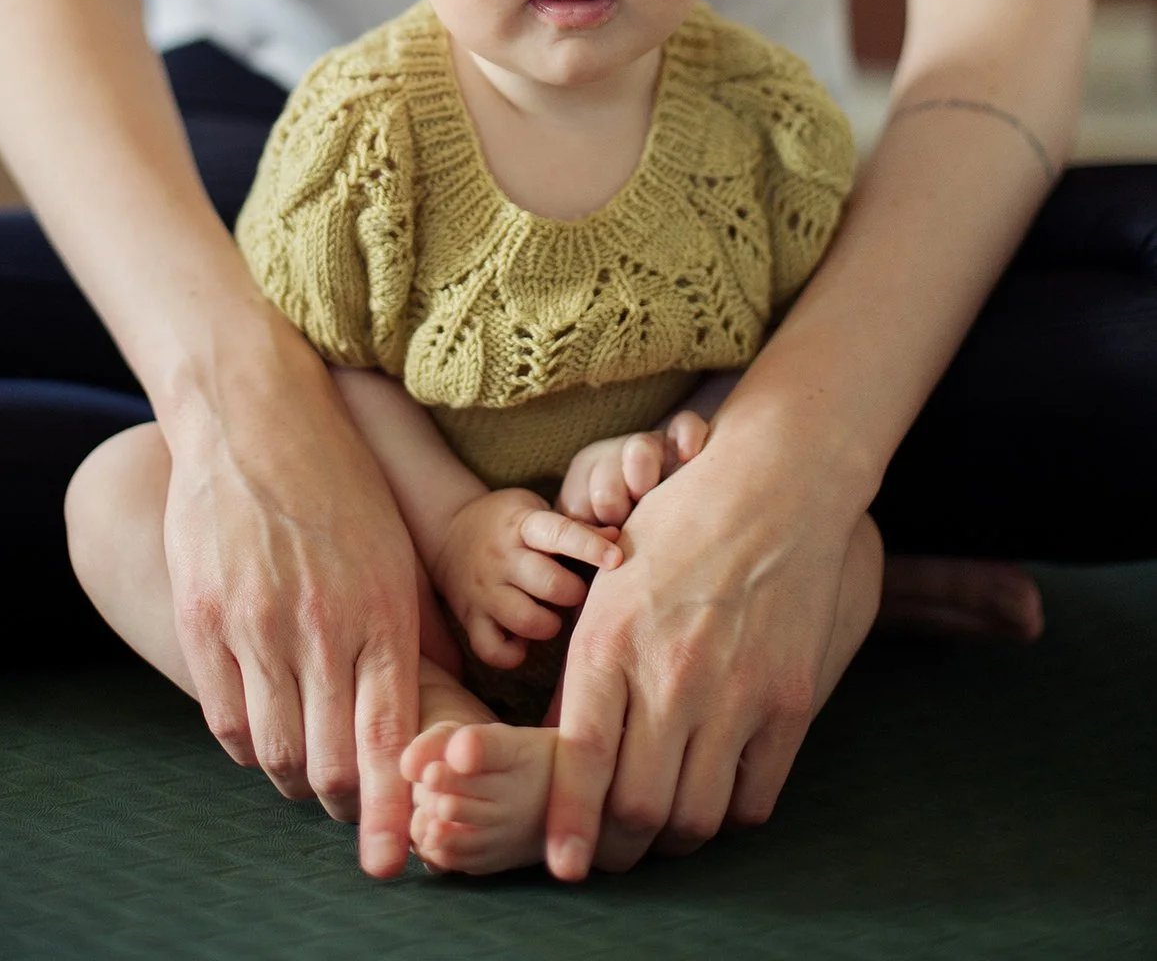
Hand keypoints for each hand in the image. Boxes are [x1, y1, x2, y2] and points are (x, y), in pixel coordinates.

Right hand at [162, 328, 423, 878]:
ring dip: (292, 777)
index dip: (392, 813)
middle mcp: (321, 627)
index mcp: (382, 611)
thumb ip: (410, 632)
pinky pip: (224, 718)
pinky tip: (262, 729)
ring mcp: (255, 624)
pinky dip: (246, 744)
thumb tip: (433, 706)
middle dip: (343, 804)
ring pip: (273, 753)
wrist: (254, 414)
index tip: (395, 861)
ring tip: (305, 768)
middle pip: (328, 766)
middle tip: (350, 807)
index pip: (389, 741)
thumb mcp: (393, 552)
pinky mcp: (202, 617)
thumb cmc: (338, 484)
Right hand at [431, 487, 621, 668]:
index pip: (559, 533)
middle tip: (572, 591)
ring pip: (525, 620)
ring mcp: (484, 591)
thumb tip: (616, 537)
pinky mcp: (469, 618)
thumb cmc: (508, 523)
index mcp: (522, 525)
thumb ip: (573, 528)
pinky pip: (492, 650)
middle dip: (573, 593)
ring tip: (550, 615)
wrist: (448, 532)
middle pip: (549, 584)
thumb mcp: (536, 511)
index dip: (590, 547)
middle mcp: (501, 558)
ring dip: (548, 625)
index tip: (617, 558)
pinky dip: (513, 654)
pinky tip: (523, 641)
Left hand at [544, 421, 877, 879]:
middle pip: (637, 808)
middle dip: (618, 845)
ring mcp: (735, 692)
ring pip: (695, 816)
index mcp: (610, 642)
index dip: (568, 827)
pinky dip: (732, 814)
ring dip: (674, 837)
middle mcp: (669, 674)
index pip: (579, 761)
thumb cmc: (678, 528)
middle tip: (613, 848)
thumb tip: (563, 748)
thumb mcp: (609, 588)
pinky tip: (718, 793)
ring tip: (664, 826)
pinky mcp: (789, 700)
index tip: (565, 865)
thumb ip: (585, 671)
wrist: (773, 486)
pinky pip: (756, 798)